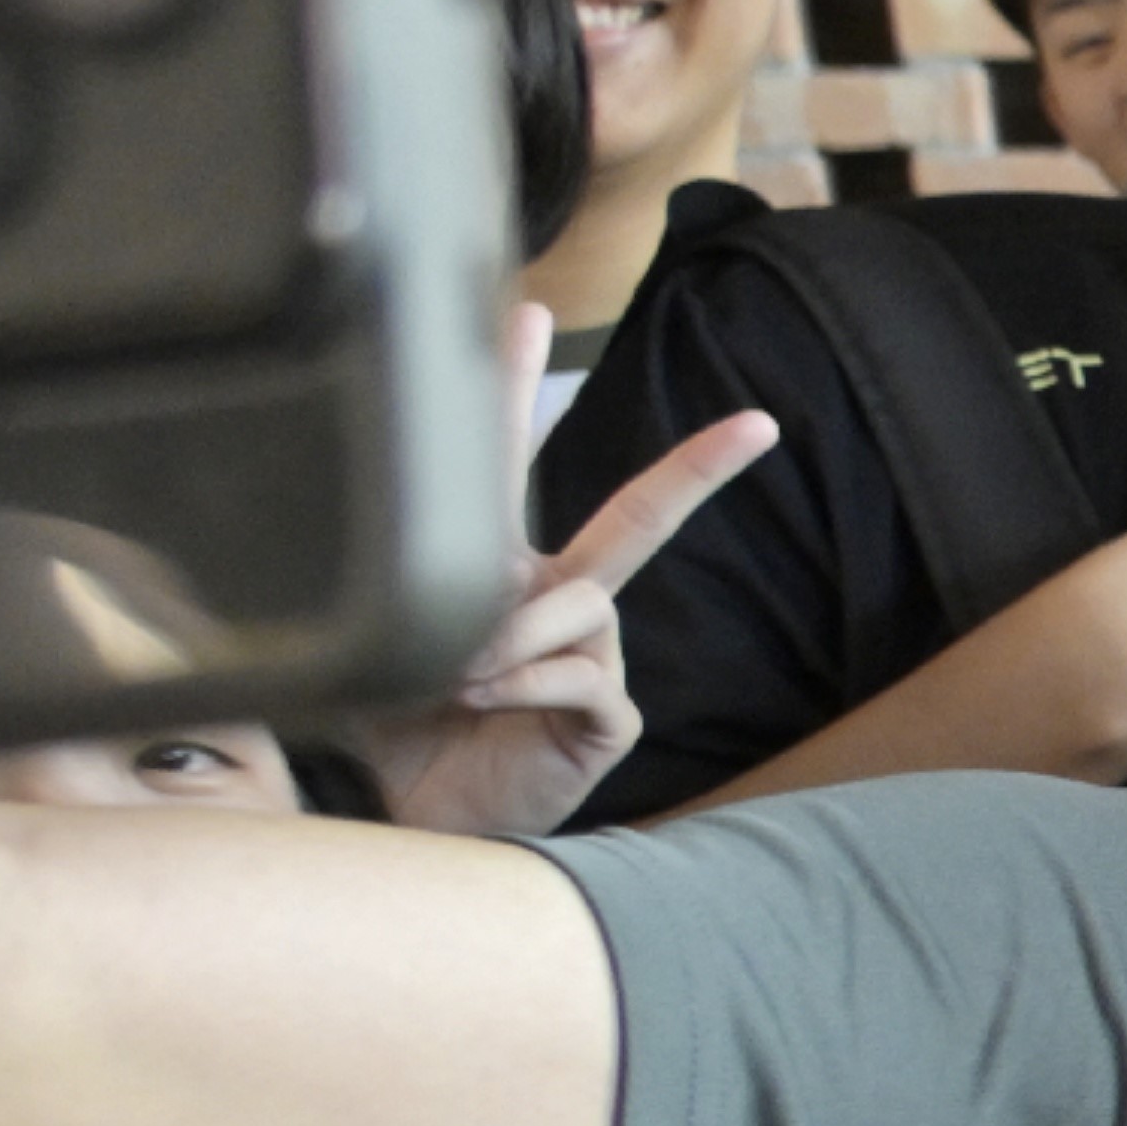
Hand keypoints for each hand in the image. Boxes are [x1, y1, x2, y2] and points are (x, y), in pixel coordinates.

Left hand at [357, 309, 768, 836]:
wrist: (394, 813)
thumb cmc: (379, 723)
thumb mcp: (369, 636)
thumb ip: (408, 597)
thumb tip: (476, 596)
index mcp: (496, 572)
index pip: (501, 465)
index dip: (510, 384)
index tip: (528, 311)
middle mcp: (557, 606)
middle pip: (636, 520)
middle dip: (696, 469)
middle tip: (757, 426)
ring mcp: (591, 660)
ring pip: (583, 605)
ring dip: (511, 634)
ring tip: (457, 677)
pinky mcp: (607, 718)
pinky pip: (587, 675)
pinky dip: (531, 684)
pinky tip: (490, 705)